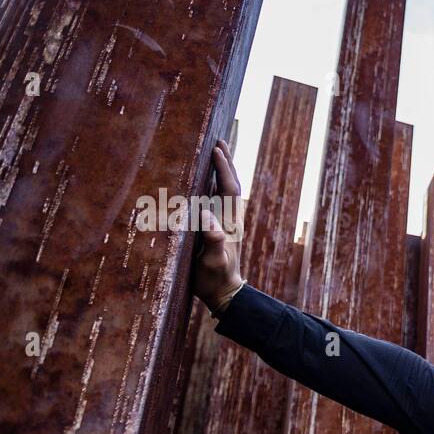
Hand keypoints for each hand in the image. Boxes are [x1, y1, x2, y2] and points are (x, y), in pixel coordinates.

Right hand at [191, 139, 245, 313]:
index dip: (224, 168)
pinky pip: (216, 200)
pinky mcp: (217, 228)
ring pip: (224, 190)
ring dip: (220, 170)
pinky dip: (211, 184)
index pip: (230, 188)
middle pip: (230, 183)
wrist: (224, 294)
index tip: (216, 148)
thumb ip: (213, 241)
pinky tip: (203, 179)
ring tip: (213, 151)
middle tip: (219, 139)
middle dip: (225, 162)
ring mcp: (224, 222)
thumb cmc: (216, 279)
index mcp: (230, 222)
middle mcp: (230, 218)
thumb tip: (208, 216)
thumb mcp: (213, 261)